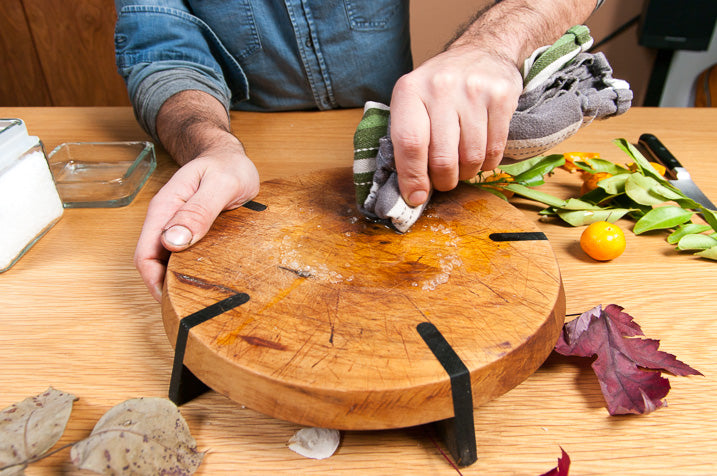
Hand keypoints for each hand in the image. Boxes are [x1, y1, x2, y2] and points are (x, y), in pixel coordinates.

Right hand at [134, 136, 258, 300]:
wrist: (230, 156)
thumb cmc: (227, 166)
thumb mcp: (221, 184)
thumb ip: (199, 210)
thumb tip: (172, 241)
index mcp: (165, 208)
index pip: (145, 254)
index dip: (154, 282)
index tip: (173, 301)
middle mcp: (166, 219)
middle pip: (154, 263)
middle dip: (166, 287)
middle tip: (192, 307)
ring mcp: (177, 226)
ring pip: (168, 262)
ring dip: (178, 280)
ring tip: (201, 298)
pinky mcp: (190, 231)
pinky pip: (183, 256)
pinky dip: (190, 271)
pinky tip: (207, 280)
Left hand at [389, 45, 522, 205]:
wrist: (481, 52)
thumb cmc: (440, 89)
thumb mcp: (413, 104)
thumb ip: (406, 142)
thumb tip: (412, 192)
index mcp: (410, 90)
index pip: (409, 143)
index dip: (413, 177)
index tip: (416, 197)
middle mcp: (440, 87)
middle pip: (442, 158)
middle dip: (443, 181)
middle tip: (444, 181)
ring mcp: (473, 90)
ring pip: (471, 158)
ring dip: (467, 173)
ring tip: (462, 165)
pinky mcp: (501, 96)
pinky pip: (495, 149)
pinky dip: (487, 163)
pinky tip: (480, 155)